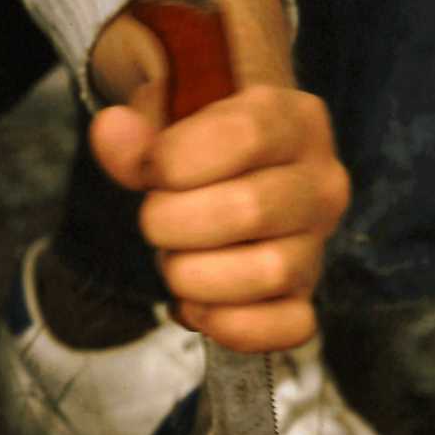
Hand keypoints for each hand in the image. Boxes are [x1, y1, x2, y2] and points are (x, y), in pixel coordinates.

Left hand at [89, 0, 349, 353]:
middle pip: (252, 210)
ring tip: (175, 258)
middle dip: (174, 222)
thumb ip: (137, 121)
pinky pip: (290, 327)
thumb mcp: (166, 107)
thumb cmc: (198, 134)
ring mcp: (317, 243)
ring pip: (270, 273)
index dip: (175, 159)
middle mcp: (321, 182)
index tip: (150, 169)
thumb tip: (113, 132)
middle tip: (156, 219)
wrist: (224, 166)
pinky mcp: (304, 295)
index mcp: (297, 119)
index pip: (246, 136)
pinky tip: (193, 303)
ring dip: (195, 276)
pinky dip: (227, 324)